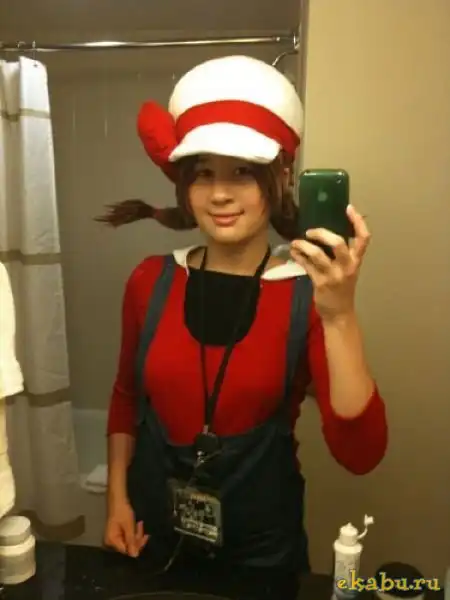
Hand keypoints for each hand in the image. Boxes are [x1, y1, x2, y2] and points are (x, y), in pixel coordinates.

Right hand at [104, 497, 148, 556]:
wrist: (118, 499)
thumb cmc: (122, 511)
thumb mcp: (129, 526)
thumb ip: (131, 540)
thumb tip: (134, 555)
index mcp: (112, 541)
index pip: (126, 550)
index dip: (136, 545)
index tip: (144, 536)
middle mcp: (111, 542)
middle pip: (128, 546)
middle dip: (137, 538)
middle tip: (141, 526)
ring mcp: (115, 537)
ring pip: (129, 541)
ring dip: (136, 533)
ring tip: (139, 523)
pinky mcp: (118, 533)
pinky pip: (127, 537)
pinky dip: (133, 532)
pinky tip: (137, 524)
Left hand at [290, 205, 369, 321]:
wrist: (339, 313)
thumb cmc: (342, 288)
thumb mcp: (347, 269)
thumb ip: (342, 253)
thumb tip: (326, 233)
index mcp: (356, 261)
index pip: (363, 239)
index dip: (358, 222)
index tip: (349, 208)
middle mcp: (347, 266)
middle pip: (338, 243)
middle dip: (322, 233)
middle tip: (310, 232)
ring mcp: (334, 275)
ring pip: (318, 254)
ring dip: (304, 246)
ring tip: (295, 242)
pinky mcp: (321, 283)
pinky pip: (307, 266)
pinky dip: (298, 256)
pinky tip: (294, 252)